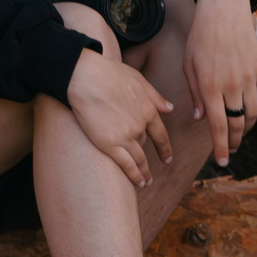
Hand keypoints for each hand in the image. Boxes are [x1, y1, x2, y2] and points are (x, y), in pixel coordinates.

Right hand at [63, 45, 175, 187]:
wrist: (86, 77)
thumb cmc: (109, 73)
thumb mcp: (138, 80)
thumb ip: (155, 96)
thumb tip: (170, 108)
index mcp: (148, 110)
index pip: (160, 134)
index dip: (165, 148)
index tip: (167, 158)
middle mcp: (140, 125)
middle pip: (144, 145)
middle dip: (146, 156)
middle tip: (148, 170)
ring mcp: (125, 136)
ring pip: (139, 159)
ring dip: (144, 172)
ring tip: (146, 181)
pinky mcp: (109, 144)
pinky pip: (127, 165)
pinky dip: (135, 175)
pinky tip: (139, 183)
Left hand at [183, 0, 256, 165]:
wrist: (223, 12)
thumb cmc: (200, 39)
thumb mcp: (188, 66)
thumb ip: (195, 94)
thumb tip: (200, 119)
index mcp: (210, 87)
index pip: (219, 126)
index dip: (221, 147)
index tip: (222, 162)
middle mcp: (232, 85)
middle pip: (239, 124)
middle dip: (234, 142)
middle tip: (229, 149)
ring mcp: (250, 77)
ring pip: (253, 114)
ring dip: (247, 126)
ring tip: (239, 130)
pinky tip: (254, 112)